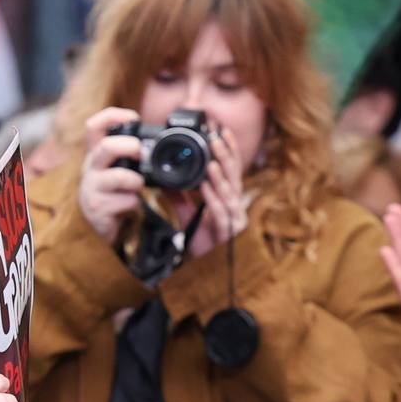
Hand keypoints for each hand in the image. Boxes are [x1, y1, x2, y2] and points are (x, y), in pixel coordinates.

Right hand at [76, 107, 149, 244]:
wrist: (101, 225)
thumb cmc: (114, 191)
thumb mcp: (119, 169)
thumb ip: (132, 155)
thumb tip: (160, 142)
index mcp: (96, 153)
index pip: (94, 126)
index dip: (113, 116)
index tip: (134, 118)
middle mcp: (90, 167)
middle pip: (106, 147)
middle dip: (129, 146)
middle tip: (141, 152)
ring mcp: (92, 188)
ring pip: (118, 177)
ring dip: (136, 181)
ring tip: (137, 186)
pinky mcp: (98, 208)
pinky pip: (125, 200)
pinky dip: (134, 203)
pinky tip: (130, 205)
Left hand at [182, 130, 249, 261]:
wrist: (205, 270)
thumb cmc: (202, 242)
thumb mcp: (188, 214)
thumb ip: (180, 197)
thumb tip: (165, 180)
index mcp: (228, 198)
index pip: (231, 169)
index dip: (229, 150)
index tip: (221, 131)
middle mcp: (235, 206)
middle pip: (233, 176)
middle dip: (225, 156)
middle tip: (216, 137)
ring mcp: (234, 220)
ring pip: (229, 193)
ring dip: (220, 175)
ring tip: (211, 159)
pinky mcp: (228, 234)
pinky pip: (220, 213)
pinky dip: (213, 199)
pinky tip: (205, 187)